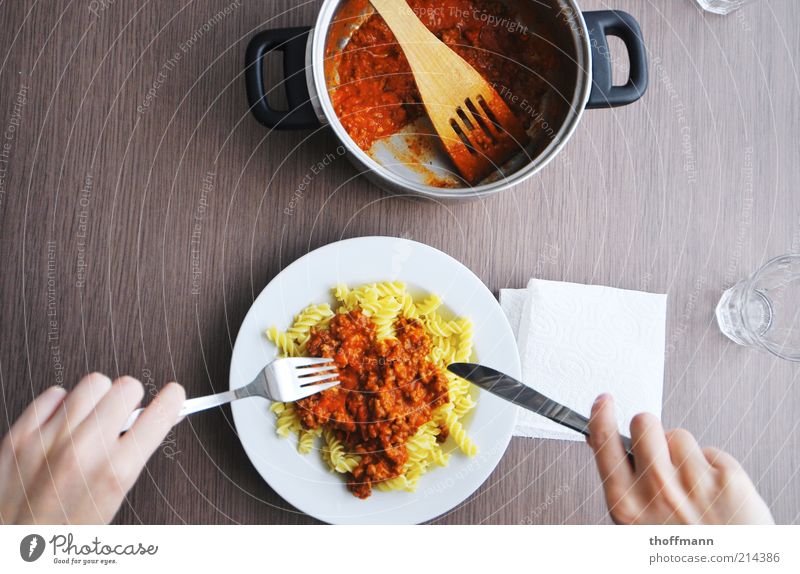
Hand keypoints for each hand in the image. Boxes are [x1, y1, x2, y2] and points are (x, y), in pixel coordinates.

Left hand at [0, 373, 184, 523]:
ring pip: (94, 382)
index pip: (160, 413)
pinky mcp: (20, 434)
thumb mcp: (114, 499)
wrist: (14, 549)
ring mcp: (49, 439)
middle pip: (127, 387)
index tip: (172, 395)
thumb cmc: (66, 531)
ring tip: (91, 419)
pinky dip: (61, 404)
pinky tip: (62, 424)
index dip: (172, 400)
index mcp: (115, 472)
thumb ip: (135, 455)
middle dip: (130, 400)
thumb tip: (158, 417)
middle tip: (122, 417)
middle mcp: (84, 451)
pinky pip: (54, 392)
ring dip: (98, 398)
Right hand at [587, 393, 773, 524]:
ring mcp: (694, 484)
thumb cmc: (679, 552)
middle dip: (650, 430)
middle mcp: (657, 491)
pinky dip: (714, 467)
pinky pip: (712, 451)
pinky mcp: (729, 481)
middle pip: (644, 423)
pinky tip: (715, 494)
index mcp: (626, 504)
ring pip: (679, 435)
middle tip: (658, 451)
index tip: (603, 401)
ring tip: (691, 486)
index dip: (601, 415)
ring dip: (684, 454)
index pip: (604, 442)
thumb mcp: (636, 522)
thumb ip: (620, 482)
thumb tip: (601, 439)